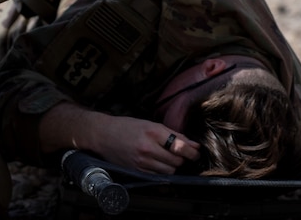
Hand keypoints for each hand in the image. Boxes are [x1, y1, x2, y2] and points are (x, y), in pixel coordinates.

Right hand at [42, 105, 198, 174]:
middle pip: (176, 160)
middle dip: (183, 159)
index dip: (192, 150)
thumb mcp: (150, 124)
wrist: (103, 135)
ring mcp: (142, 161)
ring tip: (173, 160)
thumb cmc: (127, 126)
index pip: (180, 145)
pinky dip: (163, 172)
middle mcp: (148, 147)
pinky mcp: (137, 170)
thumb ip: (170, 133)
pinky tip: (162, 165)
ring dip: (174, 166)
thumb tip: (190, 143)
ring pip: (168, 170)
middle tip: (185, 155)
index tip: (196, 151)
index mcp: (153, 132)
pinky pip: (157, 176)